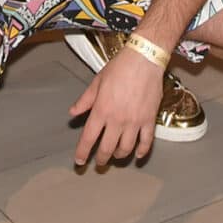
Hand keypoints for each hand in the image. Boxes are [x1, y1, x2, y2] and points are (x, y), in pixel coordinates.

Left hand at [69, 48, 164, 167]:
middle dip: (101, 159)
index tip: (79, 161)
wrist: (144, 60)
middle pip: (107, 148)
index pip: (88, 137)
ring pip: (126, 148)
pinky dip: (142, 151)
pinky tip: (137, 155)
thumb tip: (73, 112)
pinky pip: (146, 142)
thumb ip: (85, 100)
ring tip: (116, 156)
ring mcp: (134, 121)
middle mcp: (117, 119)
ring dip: (119, 155)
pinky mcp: (149, 120)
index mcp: (101, 110)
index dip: (83, 152)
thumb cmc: (120, 67)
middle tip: (99, 163)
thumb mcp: (97, 82)